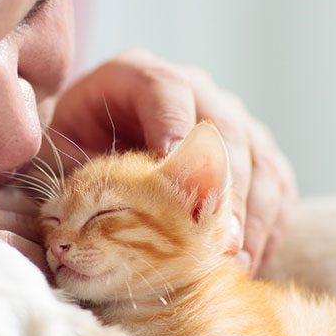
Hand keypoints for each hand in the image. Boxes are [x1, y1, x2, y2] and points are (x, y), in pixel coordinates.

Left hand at [49, 49, 297, 274]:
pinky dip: (269, 221)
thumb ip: (68, 164)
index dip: (174, 126)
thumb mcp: (59, 145)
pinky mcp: (253, 150)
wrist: (100, 135)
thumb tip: (74, 213)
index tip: (174, 168)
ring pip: (259, 158)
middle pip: (225, 129)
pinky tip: (251, 258)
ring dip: (251, 212)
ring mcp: (230, 118)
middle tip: (216, 237)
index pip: (167, 90)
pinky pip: (276, 182)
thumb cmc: (75, 143)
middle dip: (223, 186)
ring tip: (234, 258)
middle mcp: (194, 89)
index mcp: (138, 76)